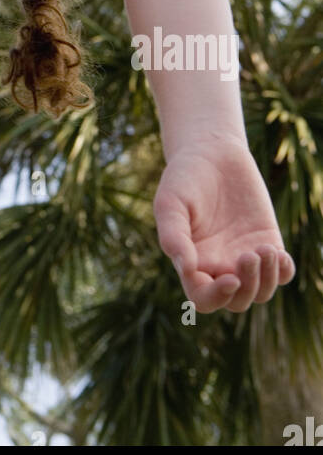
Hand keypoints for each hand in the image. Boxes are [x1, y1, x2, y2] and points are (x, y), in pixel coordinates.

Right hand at [153, 136, 295, 312]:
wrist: (211, 152)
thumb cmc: (184, 178)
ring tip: (265, 249)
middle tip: (249, 255)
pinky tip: (278, 252)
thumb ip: (173, 235)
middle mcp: (219, 266)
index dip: (217, 297)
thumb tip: (187, 270)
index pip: (204, 298)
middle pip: (236, 302)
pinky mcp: (266, 241)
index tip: (231, 279)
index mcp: (193, 262)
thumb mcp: (170, 202)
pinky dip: (284, 271)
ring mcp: (244, 256)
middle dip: (248, 288)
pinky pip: (282, 273)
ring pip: (261, 292)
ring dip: (267, 280)